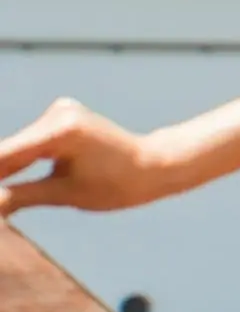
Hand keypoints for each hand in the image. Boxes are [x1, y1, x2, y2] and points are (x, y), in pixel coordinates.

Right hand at [0, 100, 185, 218]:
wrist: (152, 165)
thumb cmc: (117, 184)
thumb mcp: (65, 194)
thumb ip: (19, 197)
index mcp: (62, 131)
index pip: (4, 156)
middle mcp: (58, 114)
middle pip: (8, 151)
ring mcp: (60, 113)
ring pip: (16, 148)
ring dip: (2, 170)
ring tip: (0, 198)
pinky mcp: (61, 118)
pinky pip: (29, 143)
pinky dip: (17, 162)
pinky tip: (4, 181)